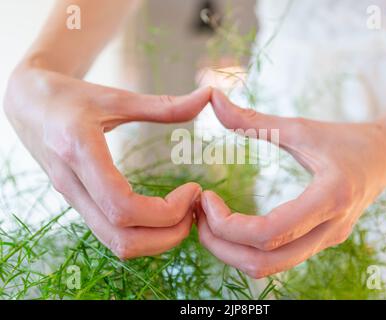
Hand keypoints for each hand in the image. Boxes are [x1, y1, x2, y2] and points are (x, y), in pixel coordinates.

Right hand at [3, 66, 210, 258]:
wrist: (27, 105)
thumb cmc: (71, 96)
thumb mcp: (115, 96)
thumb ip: (163, 104)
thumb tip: (207, 97)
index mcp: (79, 152)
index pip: (123, 207)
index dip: (166, 211)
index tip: (193, 189)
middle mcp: (73, 184)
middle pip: (122, 239)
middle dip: (168, 235)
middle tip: (194, 210)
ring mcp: (73, 199)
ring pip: (116, 244)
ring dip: (157, 240)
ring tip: (183, 213)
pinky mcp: (79, 203)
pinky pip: (111, 234)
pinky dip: (143, 234)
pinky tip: (163, 213)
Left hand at [197, 89, 385, 277]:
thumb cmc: (345, 138)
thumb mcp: (301, 127)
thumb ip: (254, 119)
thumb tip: (213, 98)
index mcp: (330, 197)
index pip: (269, 233)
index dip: (227, 224)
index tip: (206, 198)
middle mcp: (330, 229)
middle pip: (264, 262)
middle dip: (221, 245)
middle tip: (198, 216)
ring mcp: (326, 241)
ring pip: (269, 268)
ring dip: (231, 252)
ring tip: (209, 221)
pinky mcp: (320, 242)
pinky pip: (277, 260)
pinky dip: (247, 250)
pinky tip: (231, 226)